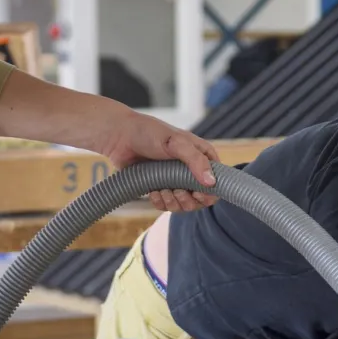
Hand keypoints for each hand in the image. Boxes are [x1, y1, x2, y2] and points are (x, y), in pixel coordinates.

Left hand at [96, 110, 220, 212]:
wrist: (120, 137)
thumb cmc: (149, 133)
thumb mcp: (176, 143)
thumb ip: (195, 161)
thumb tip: (211, 182)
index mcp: (202, 157)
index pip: (218, 182)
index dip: (210, 193)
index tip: (197, 192)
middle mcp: (192, 170)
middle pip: (201, 199)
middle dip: (188, 200)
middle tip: (175, 191)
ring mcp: (176, 181)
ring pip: (184, 205)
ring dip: (173, 202)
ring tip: (161, 190)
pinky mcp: (161, 188)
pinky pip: (167, 205)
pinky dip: (160, 202)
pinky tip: (152, 192)